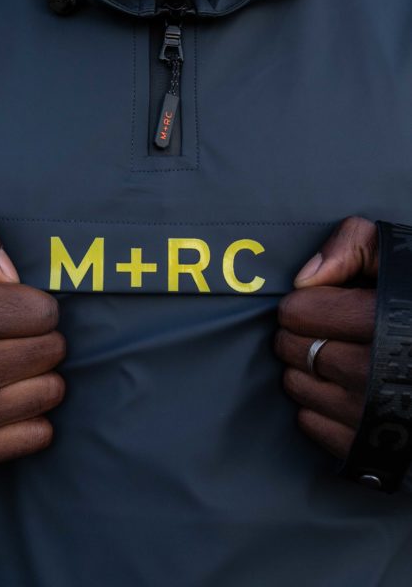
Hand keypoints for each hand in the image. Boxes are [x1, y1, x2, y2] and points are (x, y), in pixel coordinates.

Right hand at [0, 205, 65, 473]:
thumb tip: (11, 274)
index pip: (42, 312)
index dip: (31, 306)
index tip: (10, 310)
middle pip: (52, 350)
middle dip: (37, 339)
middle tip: (8, 340)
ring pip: (51, 391)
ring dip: (35, 378)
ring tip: (4, 371)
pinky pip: (39, 435)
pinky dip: (28, 419)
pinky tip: (1, 405)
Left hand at [274, 217, 377, 458]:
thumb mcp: (406, 258)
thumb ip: (356, 245)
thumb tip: (305, 278)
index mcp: (389, 320)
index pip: (299, 312)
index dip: (306, 302)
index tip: (325, 303)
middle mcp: (378, 371)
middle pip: (291, 348)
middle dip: (301, 334)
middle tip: (327, 329)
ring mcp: (372, 414)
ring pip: (295, 385)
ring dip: (305, 368)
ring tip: (338, 357)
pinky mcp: (368, 446)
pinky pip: (309, 422)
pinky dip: (317, 405)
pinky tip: (344, 390)